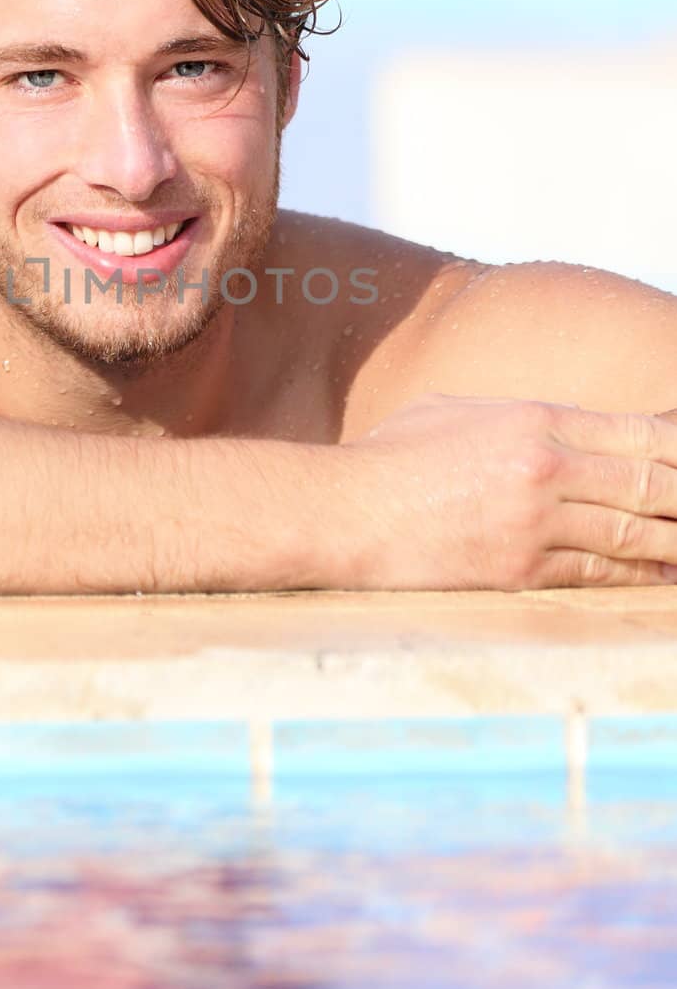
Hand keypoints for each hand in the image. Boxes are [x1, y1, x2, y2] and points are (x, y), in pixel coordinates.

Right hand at [347, 392, 676, 589]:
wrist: (345, 512)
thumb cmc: (391, 457)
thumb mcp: (458, 411)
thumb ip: (520, 419)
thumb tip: (568, 434)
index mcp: (535, 419)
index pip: (641, 433)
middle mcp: (546, 467)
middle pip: (652, 484)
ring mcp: (536, 522)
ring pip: (637, 535)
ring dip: (675, 541)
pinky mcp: (521, 571)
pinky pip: (599, 575)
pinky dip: (639, 577)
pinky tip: (662, 576)